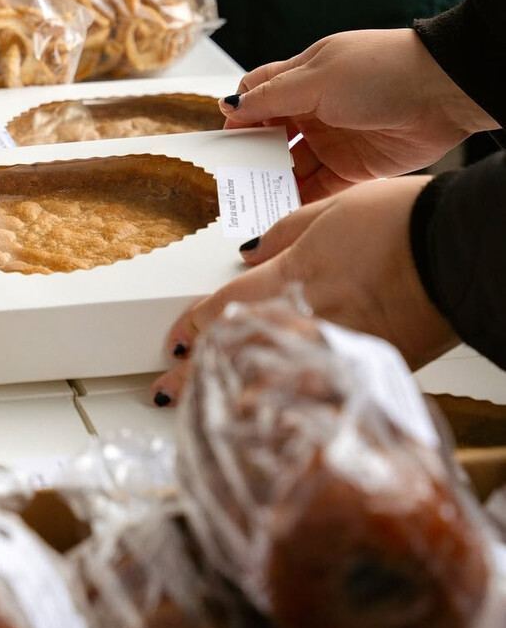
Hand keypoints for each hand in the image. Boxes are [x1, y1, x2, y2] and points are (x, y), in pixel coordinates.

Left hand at [152, 176, 457, 406]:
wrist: (460, 251)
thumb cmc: (404, 226)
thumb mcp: (332, 210)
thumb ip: (286, 233)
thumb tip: (251, 249)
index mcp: (291, 276)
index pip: (222, 308)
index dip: (190, 328)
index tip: (172, 344)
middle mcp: (307, 318)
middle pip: (235, 353)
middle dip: (195, 375)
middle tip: (167, 392)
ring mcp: (338, 348)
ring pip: (271, 379)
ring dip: (233, 396)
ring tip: (205, 412)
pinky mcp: (370, 368)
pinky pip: (317, 388)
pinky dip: (289, 403)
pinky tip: (274, 416)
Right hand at [220, 29, 497, 202]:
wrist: (442, 93)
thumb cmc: (379, 70)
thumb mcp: (316, 78)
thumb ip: (270, 97)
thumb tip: (228, 105)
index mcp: (303, 78)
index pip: (258, 95)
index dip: (239, 115)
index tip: (224, 140)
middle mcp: (314, 110)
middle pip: (271, 137)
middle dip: (252, 156)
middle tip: (232, 178)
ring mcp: (333, 140)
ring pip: (291, 166)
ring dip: (273, 181)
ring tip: (252, 200)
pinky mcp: (353, 168)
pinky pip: (317, 189)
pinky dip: (299, 200)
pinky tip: (281, 211)